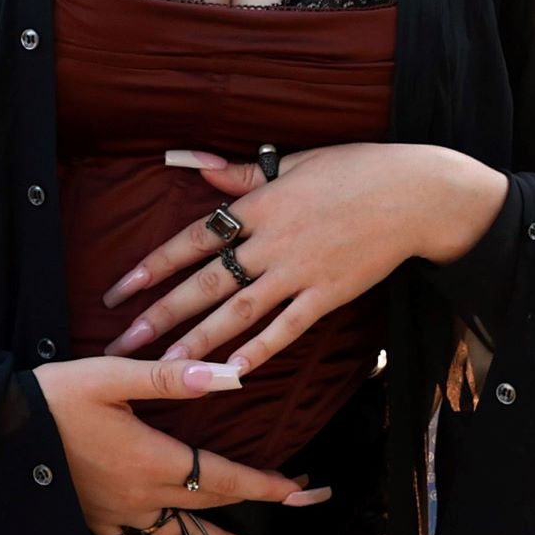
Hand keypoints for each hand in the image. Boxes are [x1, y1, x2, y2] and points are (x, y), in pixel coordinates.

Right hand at [34, 355, 334, 534]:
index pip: (223, 475)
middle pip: (213, 507)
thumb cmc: (56, 394)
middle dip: (260, 507)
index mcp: (153, 459)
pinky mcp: (99, 525)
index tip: (303, 489)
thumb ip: (172, 379)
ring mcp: (121, 516)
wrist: (1, 428)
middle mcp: (143, 496)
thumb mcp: (113, 376)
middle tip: (302, 508)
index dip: (265, 483)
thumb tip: (229, 375)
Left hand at [101, 143, 506, 374]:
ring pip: (240, 311)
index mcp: (258, 204)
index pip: (193, 239)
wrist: (414, 193)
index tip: (119, 290)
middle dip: (161, 314)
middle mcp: (272, 240)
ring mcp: (300, 270)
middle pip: (206, 283)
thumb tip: (192, 162)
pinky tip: (234, 373)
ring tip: (165, 365)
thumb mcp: (294, 161)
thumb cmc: (354, 169)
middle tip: (123, 343)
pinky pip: (288, 328)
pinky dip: (261, 350)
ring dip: (200, 339)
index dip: (153, 265)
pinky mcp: (329, 295)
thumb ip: (240, 171)